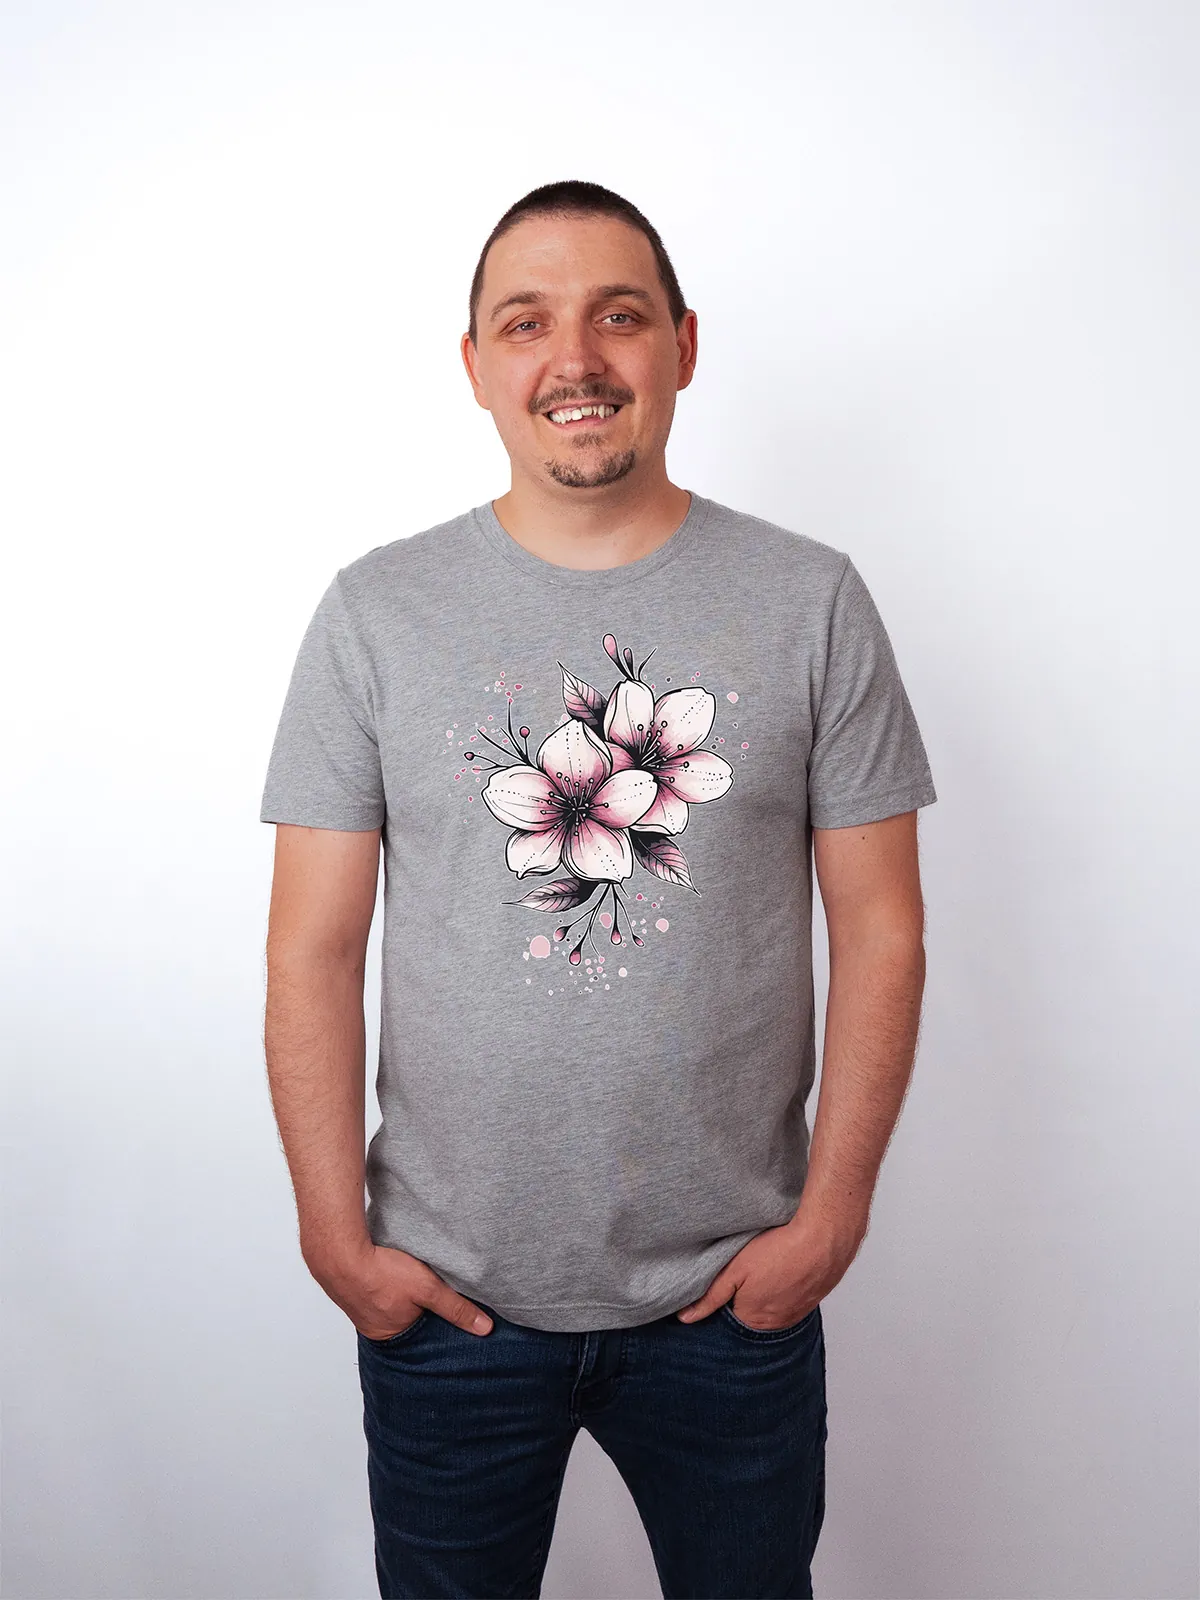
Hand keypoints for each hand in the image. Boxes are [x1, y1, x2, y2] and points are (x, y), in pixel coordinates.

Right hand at [305, 1240, 493, 1338]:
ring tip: (408, 1276)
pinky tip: (389, 1266)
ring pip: (390, 1302)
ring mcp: (359, 1306)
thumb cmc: (380, 1274)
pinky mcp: (353, 1286)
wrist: (337, 1252)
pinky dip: (384, 1279)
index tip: (448, 1308)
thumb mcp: (427, 1289)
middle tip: (428, 1289)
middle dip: (418, 1307)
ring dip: (400, 1291)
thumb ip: (455, 1308)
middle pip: (406, 1319)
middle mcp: (372, 1327)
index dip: (436, 1322)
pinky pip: (374, 1287)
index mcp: (390, 1335)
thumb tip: (484, 1329)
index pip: (423, 1335)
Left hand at [675, 1206, 866, 1327]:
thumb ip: (710, 1296)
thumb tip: (685, 1318)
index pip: (730, 1316)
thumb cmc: (778, 1251)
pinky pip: (795, 1295)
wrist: (824, 1237)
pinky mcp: (815, 1297)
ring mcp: (799, 1311)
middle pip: (753, 1312)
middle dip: (748, 1293)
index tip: (730, 1276)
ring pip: (775, 1303)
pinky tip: (787, 1265)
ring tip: (770, 1265)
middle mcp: (778, 1323)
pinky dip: (789, 1283)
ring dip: (770, 1289)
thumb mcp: (734, 1270)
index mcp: (754, 1320)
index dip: (727, 1294)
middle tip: (751, 1268)